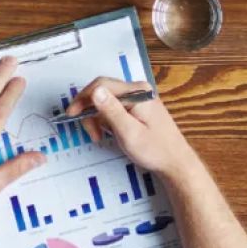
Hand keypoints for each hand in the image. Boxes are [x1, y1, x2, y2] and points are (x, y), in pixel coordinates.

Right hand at [66, 79, 197, 179]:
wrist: (175, 162)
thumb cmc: (154, 150)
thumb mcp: (129, 132)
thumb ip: (111, 110)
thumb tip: (94, 90)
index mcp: (138, 91)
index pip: (102, 85)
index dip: (83, 98)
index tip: (72, 114)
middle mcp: (138, 90)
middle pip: (103, 92)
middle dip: (90, 111)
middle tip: (88, 132)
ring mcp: (139, 98)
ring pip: (107, 101)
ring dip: (98, 118)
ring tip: (99, 137)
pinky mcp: (137, 108)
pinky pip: (115, 108)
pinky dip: (107, 120)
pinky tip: (109, 134)